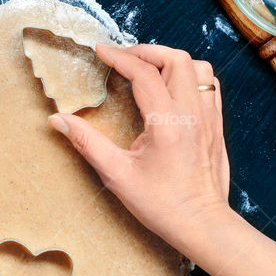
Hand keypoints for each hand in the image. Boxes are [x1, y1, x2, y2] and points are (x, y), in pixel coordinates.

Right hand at [49, 43, 231, 247]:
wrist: (202, 224)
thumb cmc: (162, 204)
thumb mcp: (117, 175)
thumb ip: (86, 142)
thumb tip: (58, 120)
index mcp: (167, 123)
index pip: (143, 74)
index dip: (119, 57)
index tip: (101, 51)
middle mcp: (193, 114)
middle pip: (175, 59)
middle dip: (146, 51)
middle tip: (123, 58)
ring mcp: (210, 118)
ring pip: (197, 67)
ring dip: (171, 60)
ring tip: (148, 68)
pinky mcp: (217, 125)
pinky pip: (210, 85)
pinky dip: (190, 76)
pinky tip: (172, 87)